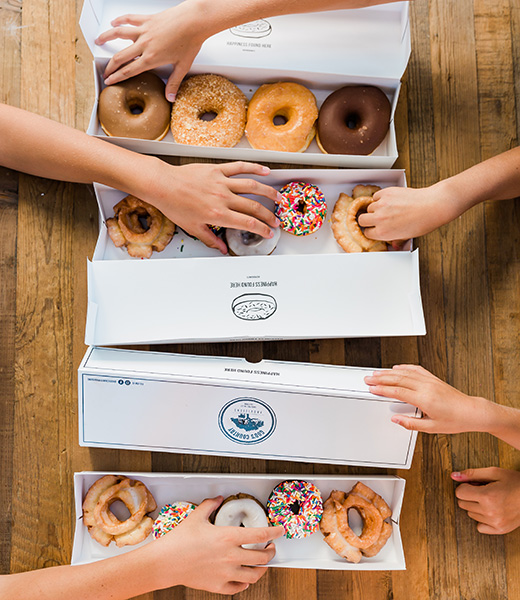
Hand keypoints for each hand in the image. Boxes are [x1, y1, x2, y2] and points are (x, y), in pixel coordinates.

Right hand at [95, 3, 209, 99]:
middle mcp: (144, 44)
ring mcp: (144, 30)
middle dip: (110, 66)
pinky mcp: (147, 19)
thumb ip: (174, 83)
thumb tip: (170, 98)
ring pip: (119, 34)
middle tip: (105, 71)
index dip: (116, 77)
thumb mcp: (182, 66)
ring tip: (98, 41)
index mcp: (151, 58)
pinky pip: (129, 19)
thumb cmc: (190, 41)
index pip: (128, 71)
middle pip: (120, 56)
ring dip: (106, 37)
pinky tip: (114, 22)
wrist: (194, 21)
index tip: (109, 81)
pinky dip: (120, 20)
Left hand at [139, 160, 279, 253]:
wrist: (163, 185)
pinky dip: (254, 167)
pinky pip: (239, 167)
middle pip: (254, 207)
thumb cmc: (175, 205)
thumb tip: (222, 249)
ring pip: (252, 186)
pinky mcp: (218, 169)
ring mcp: (221, 182)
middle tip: (276, 220)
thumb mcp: (192, 228)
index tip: (268, 232)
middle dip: (268, 215)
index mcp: (218, 214)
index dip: (262, 229)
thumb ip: (211, 239)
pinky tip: (265, 170)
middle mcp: (223, 198)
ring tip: (278, 198)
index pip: (247, 223)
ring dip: (268, 192)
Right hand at [150, 497, 283, 594]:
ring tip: (262, 564)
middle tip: (271, 548)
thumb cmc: (179, 540)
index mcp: (228, 537)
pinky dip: (245, 582)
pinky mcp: (218, 586)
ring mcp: (226, 574)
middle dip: (271, 552)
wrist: (165, 562)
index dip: (274, 532)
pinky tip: (245, 577)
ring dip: (262, 569)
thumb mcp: (197, 517)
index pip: (260, 535)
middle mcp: (231, 556)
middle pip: (262, 557)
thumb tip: (217, 498)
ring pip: (254, 575)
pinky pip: (239, 588)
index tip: (280, 530)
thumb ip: (210, 505)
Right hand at [357, 185, 459, 243]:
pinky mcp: (386, 193)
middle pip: (362, 220)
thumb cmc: (423, 221)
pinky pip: (376, 196)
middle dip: (368, 220)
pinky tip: (389, 201)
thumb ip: (397, 240)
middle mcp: (380, 219)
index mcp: (383, 232)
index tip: (374, 228)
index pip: (367, 233)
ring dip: (376, 208)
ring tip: (387, 209)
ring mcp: (382, 205)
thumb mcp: (408, 236)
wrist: (432, 205)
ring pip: (369, 207)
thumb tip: (394, 244)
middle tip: (375, 218)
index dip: (371, 230)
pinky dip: (380, 198)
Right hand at [364, 364, 491, 433]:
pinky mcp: (434, 379)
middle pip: (398, 379)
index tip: (372, 388)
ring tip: (377, 373)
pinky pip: (416, 369)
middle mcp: (427, 387)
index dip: (382, 389)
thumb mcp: (431, 428)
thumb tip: (396, 420)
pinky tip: (397, 368)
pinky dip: (404, 367)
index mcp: (425, 399)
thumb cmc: (455, 421)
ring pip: (405, 373)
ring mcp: (430, 381)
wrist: (472, 412)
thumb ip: (411, 423)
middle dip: (381, 378)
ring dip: (389, 372)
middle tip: (369, 378)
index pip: (398, 391)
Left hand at [452, 467, 519, 533]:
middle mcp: (490, 512)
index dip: (465, 486)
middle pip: (463, 504)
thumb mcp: (494, 472)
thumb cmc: (515, 482)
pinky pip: (480, 527)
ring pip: (470, 514)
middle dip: (470, 495)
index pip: (459, 493)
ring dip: (476, 506)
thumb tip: (453, 475)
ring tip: (490, 499)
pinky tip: (491, 511)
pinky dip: (482, 519)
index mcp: (487, 496)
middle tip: (483, 490)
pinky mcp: (500, 530)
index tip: (474, 484)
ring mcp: (495, 523)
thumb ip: (472, 473)